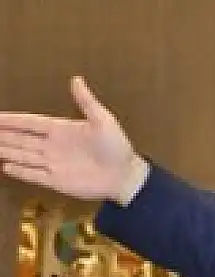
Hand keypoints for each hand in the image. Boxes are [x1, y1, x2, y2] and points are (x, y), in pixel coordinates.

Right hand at [0, 76, 139, 201]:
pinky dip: (20, 171)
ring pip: (23, 155)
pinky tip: (6, 166)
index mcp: (62, 130)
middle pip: (21, 139)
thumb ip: (86, 102)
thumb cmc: (117, 147)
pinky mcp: (57, 181)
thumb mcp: (103, 120)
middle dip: (3, 135)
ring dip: (6, 150)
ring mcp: (54, 164)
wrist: (125, 175)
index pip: (30, 123)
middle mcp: (53, 146)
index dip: (12, 120)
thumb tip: (76, 79)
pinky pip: (33, 175)